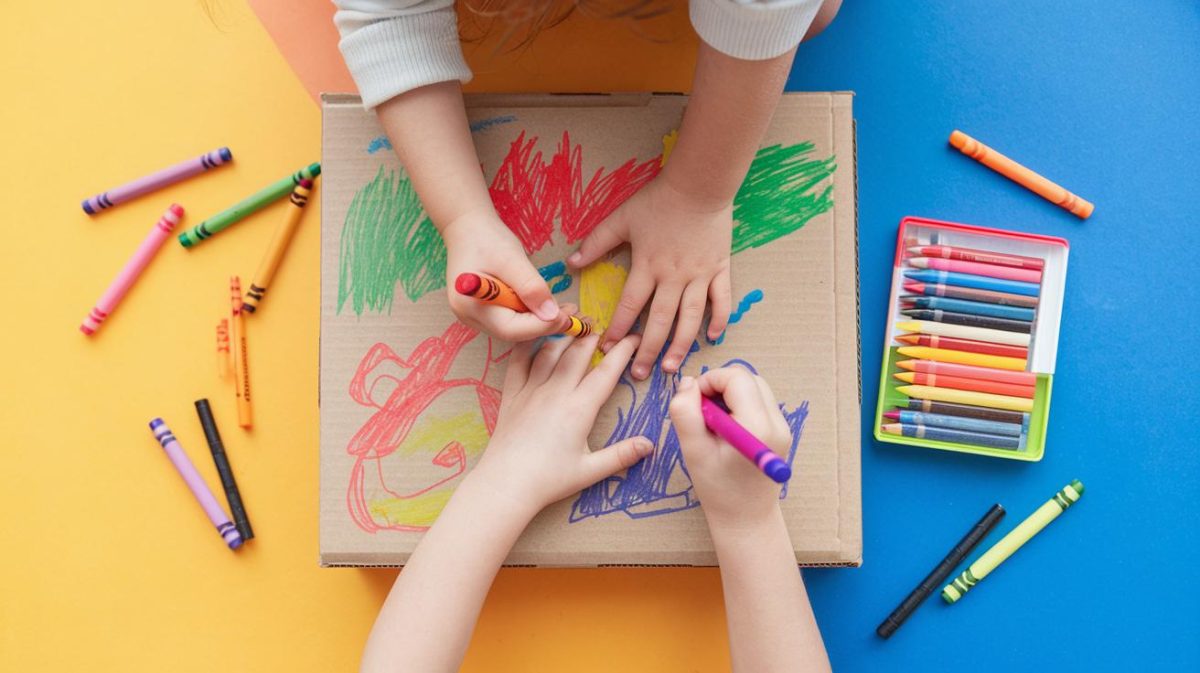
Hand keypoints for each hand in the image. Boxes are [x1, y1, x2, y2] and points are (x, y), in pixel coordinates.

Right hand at [443, 209, 563, 340]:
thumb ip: (531, 287)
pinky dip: (529, 314)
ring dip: (537, 320)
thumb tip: (552, 315)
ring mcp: (474, 316)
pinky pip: (509, 319)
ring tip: (561, 308)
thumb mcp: (512, 259)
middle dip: (542, 324)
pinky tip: (543, 303)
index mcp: (470, 305)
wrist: (467, 227)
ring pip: (513, 328)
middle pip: (512, 332)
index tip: (566, 317)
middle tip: (569, 313)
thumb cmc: (486, 238)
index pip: (511, 329)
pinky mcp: (483, 311)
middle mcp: (469, 316)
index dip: (541, 326)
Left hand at [472, 333, 653, 511]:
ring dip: (564, 332)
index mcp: (580, 409)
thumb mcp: (590, 471)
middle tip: (603, 321)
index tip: (634, 336)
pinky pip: (519, 360)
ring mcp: (532, 390)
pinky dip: (528, 343)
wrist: (506, 484)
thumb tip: (650, 444)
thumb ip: (621, 455)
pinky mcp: (512, 394)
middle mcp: (557, 392)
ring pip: (550, 350)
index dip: (623, 351)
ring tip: (574, 319)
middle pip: (578, 352)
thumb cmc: (549, 480)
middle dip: (593, 334)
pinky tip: (535, 334)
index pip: (607, 372)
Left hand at [567, 177, 732, 379]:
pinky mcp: (719, 269)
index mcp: (647, 266)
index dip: (618, 328)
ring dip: (680, 345)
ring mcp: (699, 275)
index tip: (608, 348)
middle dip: (648, 350)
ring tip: (672, 368)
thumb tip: (571, 263)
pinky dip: (719, 320)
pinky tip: (712, 338)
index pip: (630, 305)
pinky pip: (721, 300)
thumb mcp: (621, 218)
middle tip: (640, 374)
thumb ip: (596, 242)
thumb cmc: (659, 200)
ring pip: (689, 318)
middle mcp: (673, 277)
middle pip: (659, 321)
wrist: (700, 184)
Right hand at [668, 367, 790, 528]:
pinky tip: (726, 429)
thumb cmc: (718, 489)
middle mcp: (777, 422)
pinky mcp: (781, 431)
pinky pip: (759, 402)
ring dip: (730, 394)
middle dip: (720, 385)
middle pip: (748, 378)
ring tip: (713, 422)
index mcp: (757, 426)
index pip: (736, 377)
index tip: (693, 401)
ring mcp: (783, 427)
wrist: (747, 519)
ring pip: (755, 387)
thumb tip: (687, 382)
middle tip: (702, 412)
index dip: (709, 380)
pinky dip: (740, 405)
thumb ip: (685, 413)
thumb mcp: (694, 451)